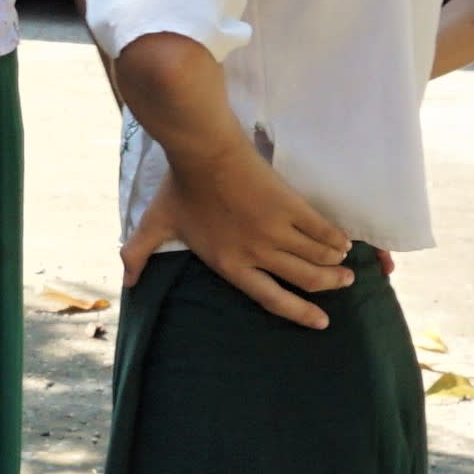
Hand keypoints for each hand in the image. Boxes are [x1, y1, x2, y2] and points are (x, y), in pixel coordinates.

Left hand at [123, 142, 352, 327]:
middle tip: (344, 283)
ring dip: (336, 263)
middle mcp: (257, 253)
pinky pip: (323, 230)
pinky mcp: (291, 206)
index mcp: (230, 264)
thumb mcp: (155, 224)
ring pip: (317, 257)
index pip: (272, 299)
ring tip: (345, 264)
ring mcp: (276, 230)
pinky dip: (336, 238)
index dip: (300, 313)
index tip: (322, 322)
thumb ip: (139, 255)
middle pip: (305, 279)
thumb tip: (127, 282)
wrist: (203, 151)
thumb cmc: (180, 188)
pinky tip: (345, 241)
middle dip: (329, 285)